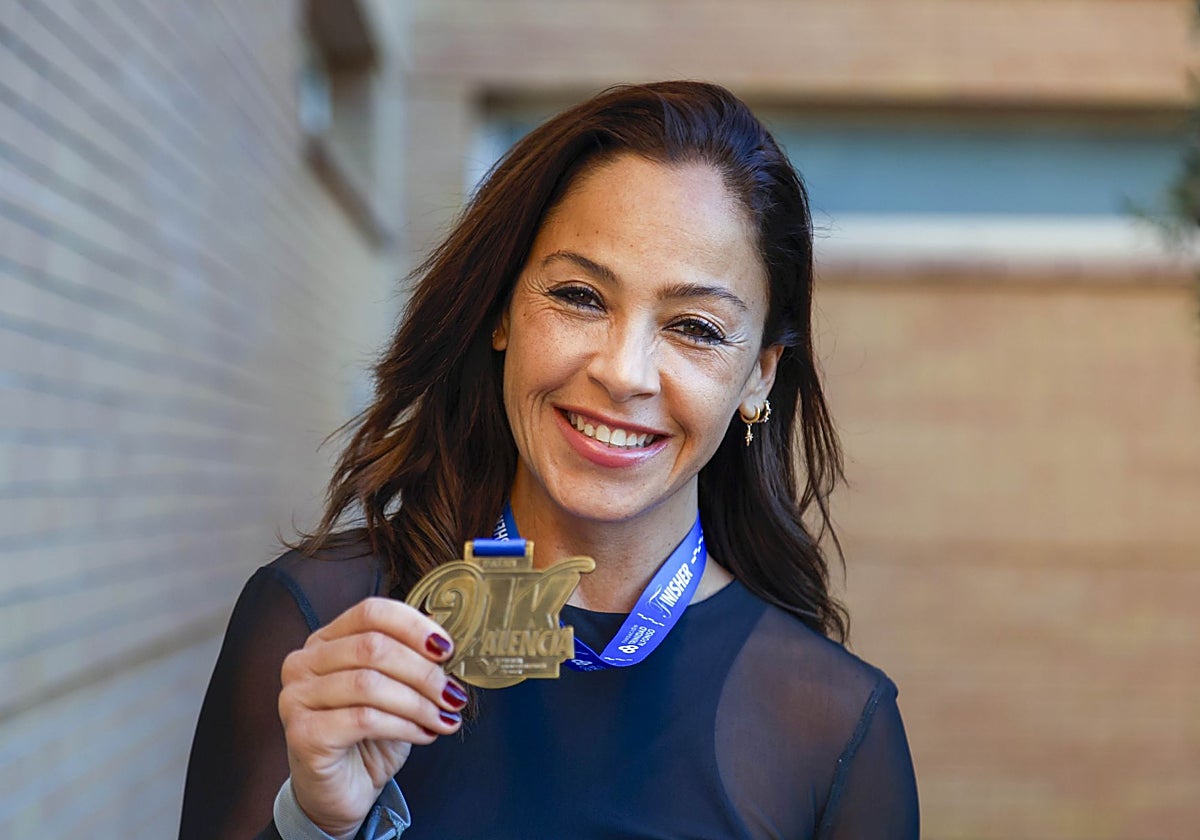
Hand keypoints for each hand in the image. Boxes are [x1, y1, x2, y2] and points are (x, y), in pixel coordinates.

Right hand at [278, 597, 466, 838]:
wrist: (341, 793)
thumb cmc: (368, 737)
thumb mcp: (394, 689)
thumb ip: (411, 660)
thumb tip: (446, 644)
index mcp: (326, 640)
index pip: (371, 612)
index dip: (414, 626)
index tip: (447, 649)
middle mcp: (304, 663)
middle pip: (373, 647)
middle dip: (423, 671)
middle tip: (452, 693)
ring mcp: (297, 698)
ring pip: (370, 684)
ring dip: (418, 701)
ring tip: (443, 717)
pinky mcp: (303, 734)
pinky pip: (364, 719)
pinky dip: (403, 725)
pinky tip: (423, 734)